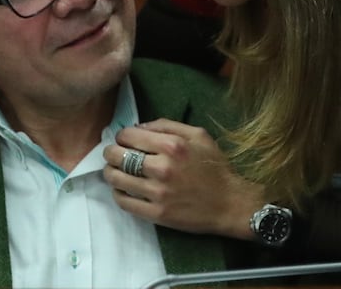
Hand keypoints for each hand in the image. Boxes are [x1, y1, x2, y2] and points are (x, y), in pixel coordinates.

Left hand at [103, 119, 263, 239]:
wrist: (230, 203)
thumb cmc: (215, 166)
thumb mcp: (198, 135)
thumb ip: (167, 125)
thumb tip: (138, 127)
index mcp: (172, 145)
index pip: (129, 136)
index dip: (121, 136)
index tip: (123, 140)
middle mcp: (162, 168)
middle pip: (118, 156)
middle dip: (111, 153)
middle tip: (113, 154)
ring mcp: (158, 193)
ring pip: (117, 179)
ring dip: (110, 173)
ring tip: (114, 171)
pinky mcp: (156, 214)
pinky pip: (124, 202)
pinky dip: (118, 193)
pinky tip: (122, 189)